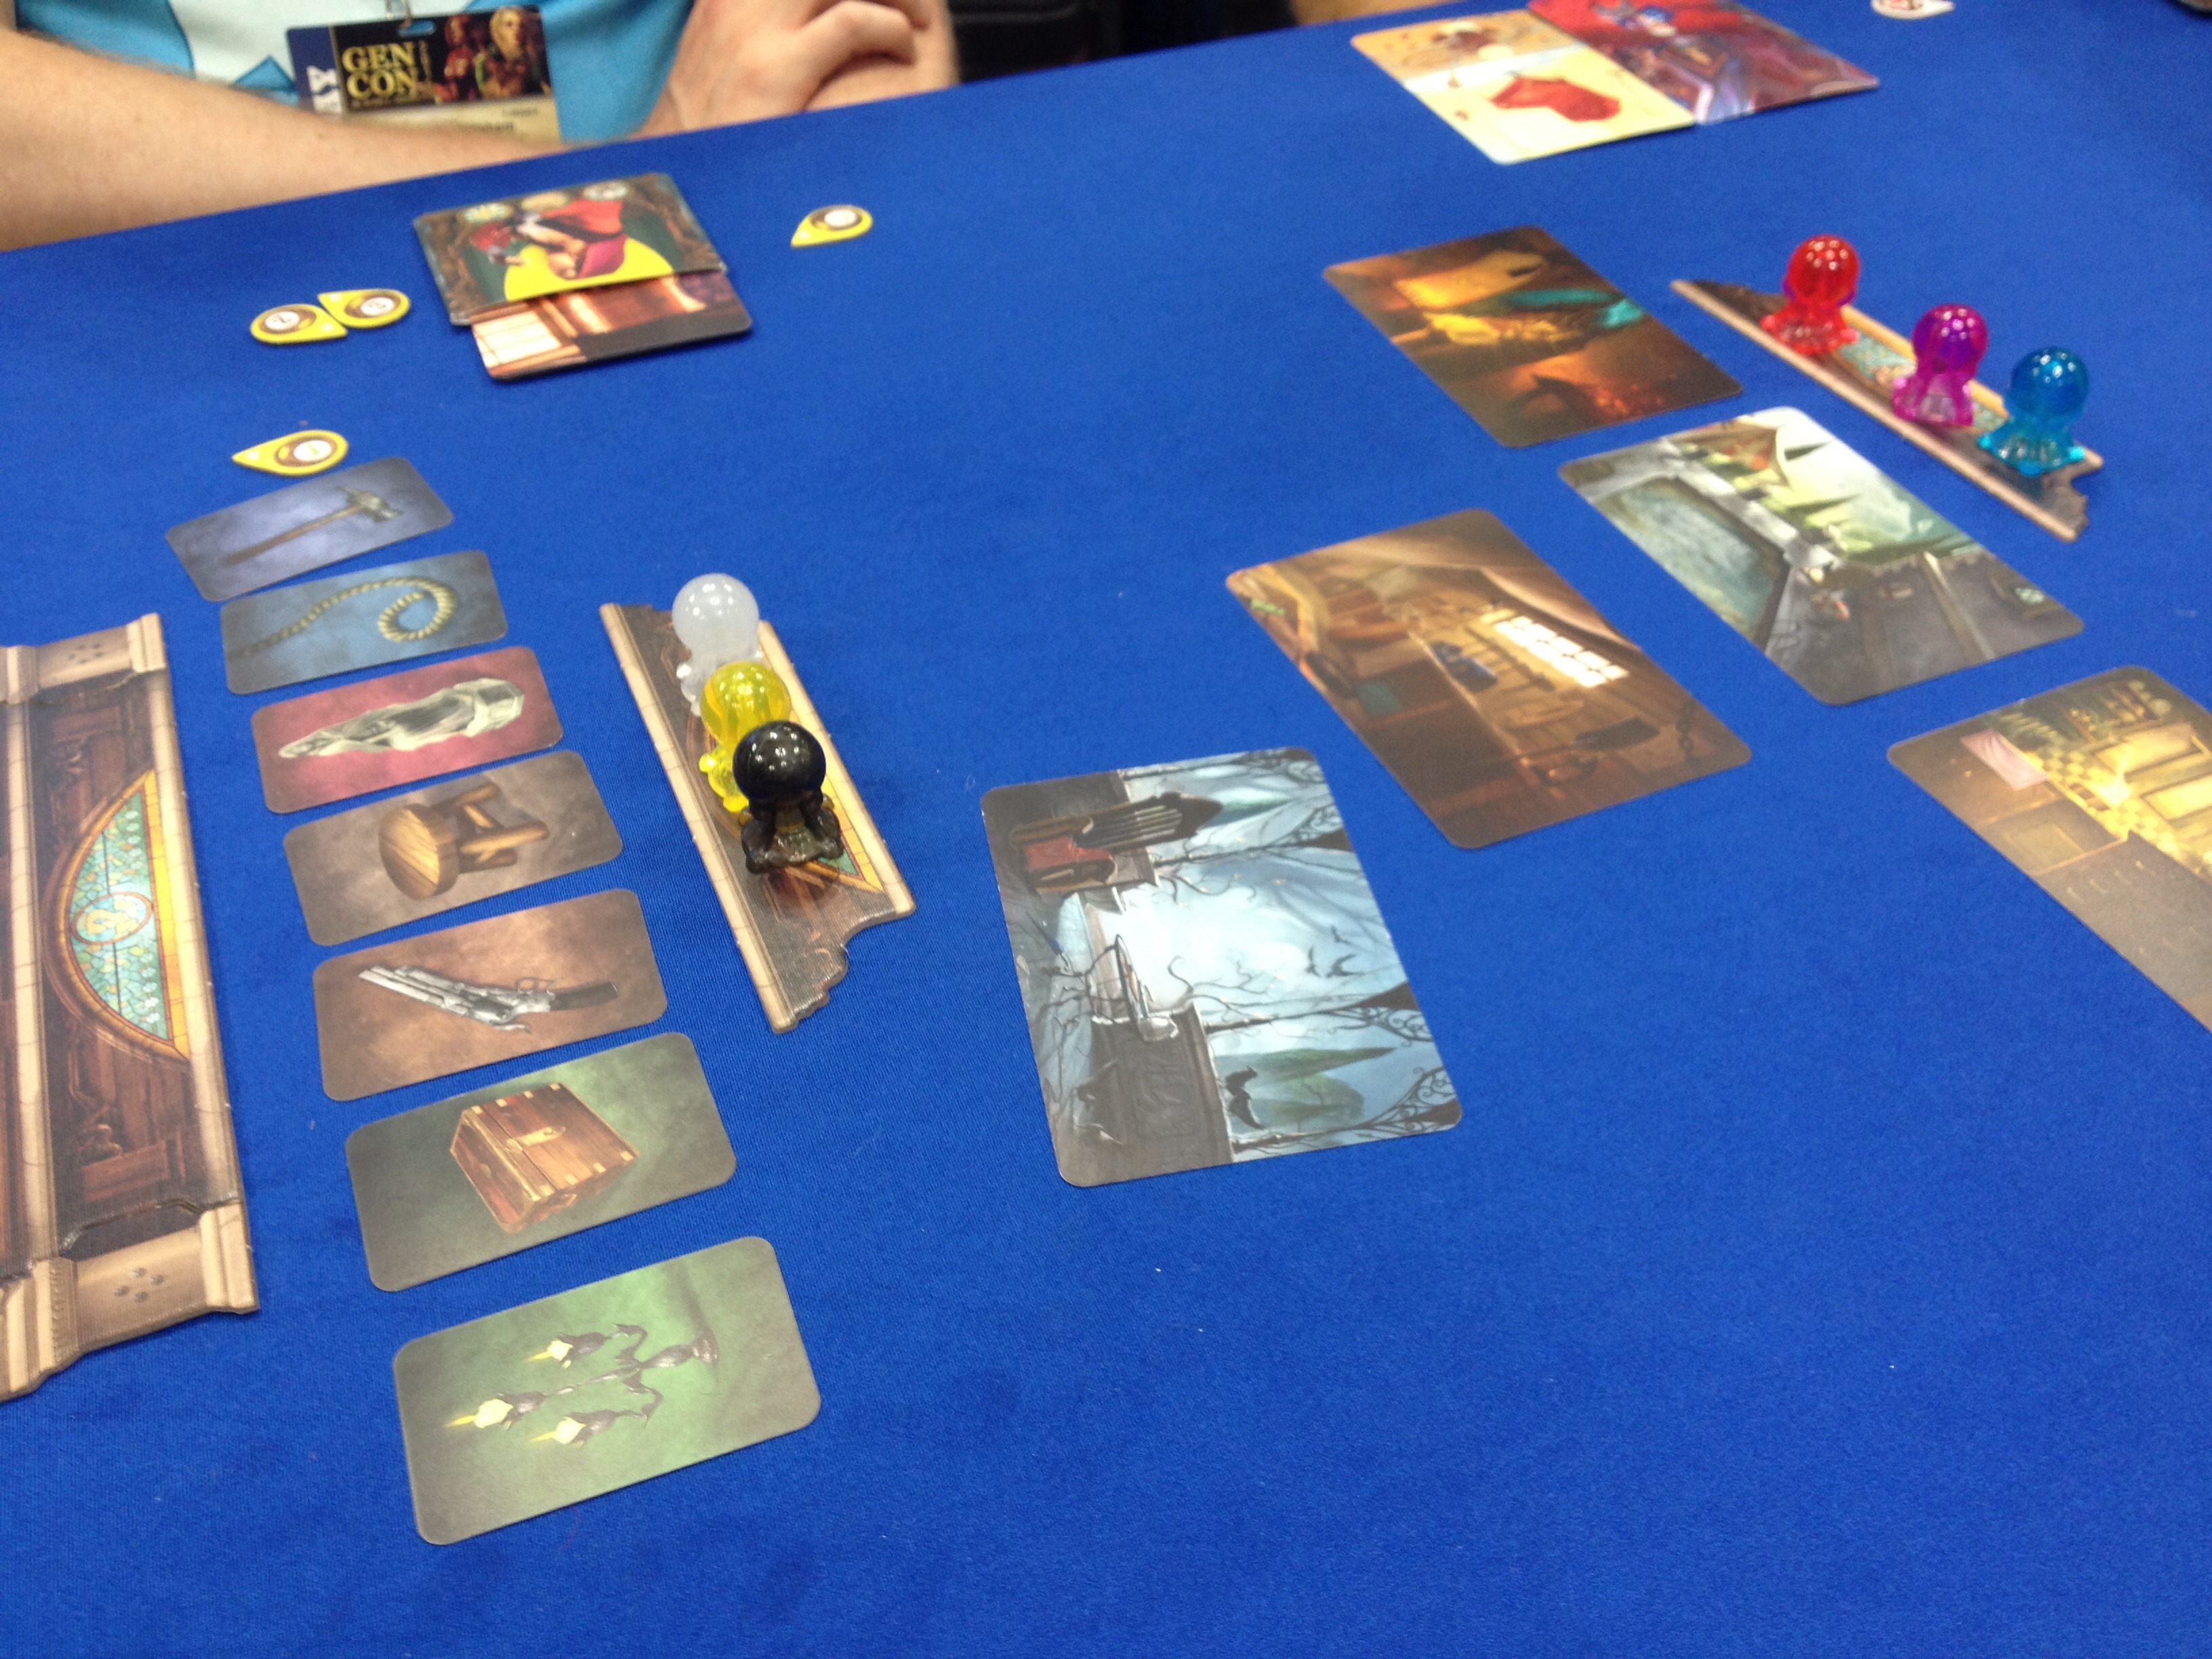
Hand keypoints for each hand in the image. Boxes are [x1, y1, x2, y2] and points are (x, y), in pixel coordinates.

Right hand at [640, 0, 948, 131]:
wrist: (677, 179)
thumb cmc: (709, 129)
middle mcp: (737, 1)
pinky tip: (904, 50)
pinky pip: (853, 21)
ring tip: (916, 20)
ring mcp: (753, 32)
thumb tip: (809, 27)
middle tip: (910, 0)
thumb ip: (757, 26)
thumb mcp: (721, 56)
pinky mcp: (774, 70)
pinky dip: (892, 28)